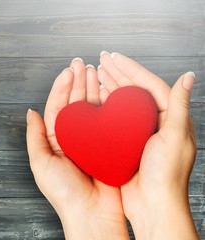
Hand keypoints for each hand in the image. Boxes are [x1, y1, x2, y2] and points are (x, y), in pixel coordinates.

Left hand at [26, 58, 128, 239]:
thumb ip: (35, 137)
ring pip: (91, 108)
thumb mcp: (41, 163)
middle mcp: (73, 138)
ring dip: (91, 88)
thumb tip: (30, 112)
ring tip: (94, 70)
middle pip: (75, 103)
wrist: (92, 214)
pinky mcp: (108, 145)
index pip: (58, 107)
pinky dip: (107, 104)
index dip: (62, 88)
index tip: (68, 71)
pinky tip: (108, 90)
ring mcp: (91, 140)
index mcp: (55, 140)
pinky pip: (107, 120)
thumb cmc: (65, 193)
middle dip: (77, 82)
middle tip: (82, 63)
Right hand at [99, 52, 198, 239]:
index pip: (149, 85)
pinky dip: (106, 106)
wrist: (152, 204)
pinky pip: (114, 119)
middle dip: (118, 73)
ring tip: (98, 74)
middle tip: (102, 60)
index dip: (131, 69)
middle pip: (135, 91)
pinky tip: (97, 99)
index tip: (115, 57)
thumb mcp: (175, 135)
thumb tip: (189, 76)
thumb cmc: (166, 174)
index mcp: (171, 117)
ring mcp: (139, 133)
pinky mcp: (126, 143)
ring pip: (123, 103)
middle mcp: (155, 122)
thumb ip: (179, 104)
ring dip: (111, 86)